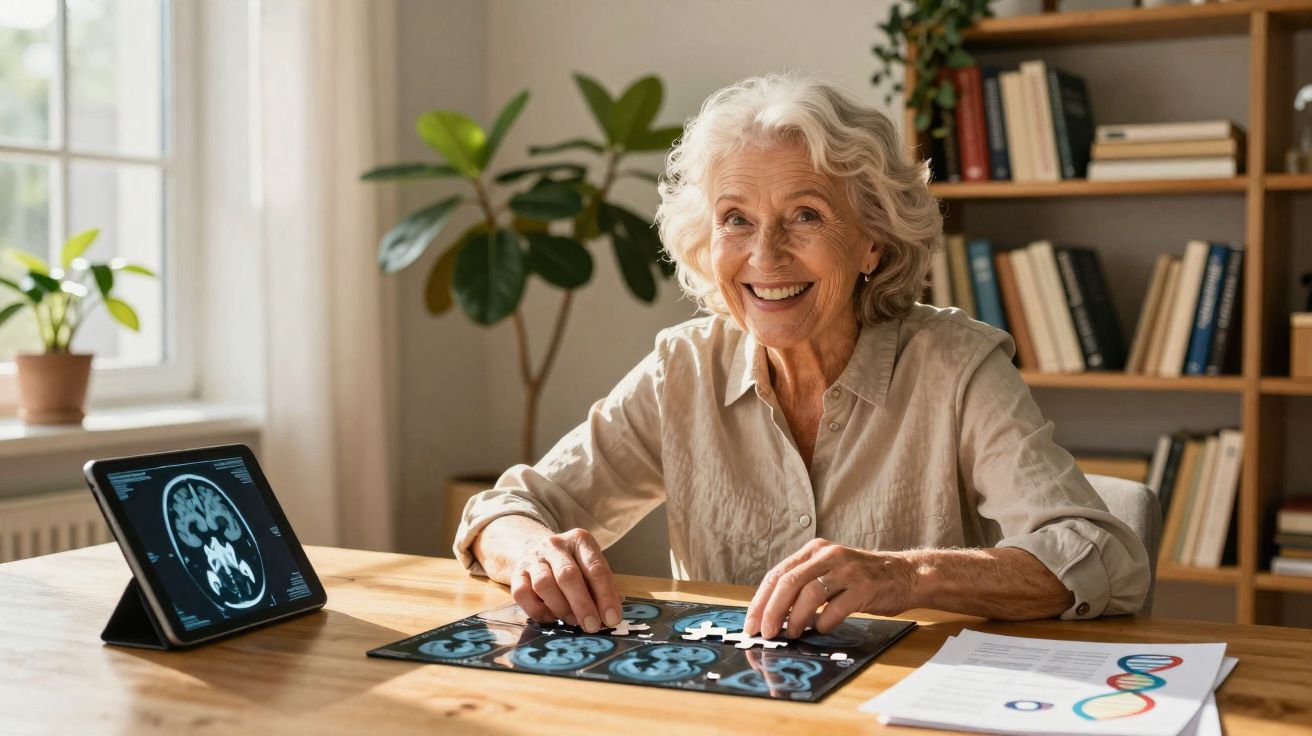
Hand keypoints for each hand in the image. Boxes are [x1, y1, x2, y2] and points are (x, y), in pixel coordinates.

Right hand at [508, 528, 621, 633]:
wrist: (536, 550)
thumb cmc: (572, 565)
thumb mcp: (590, 569)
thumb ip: (601, 590)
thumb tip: (609, 619)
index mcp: (580, 540)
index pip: (595, 568)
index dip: (605, 596)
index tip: (611, 619)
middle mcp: (555, 545)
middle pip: (568, 576)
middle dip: (582, 605)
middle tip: (591, 626)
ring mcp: (533, 558)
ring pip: (544, 585)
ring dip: (560, 608)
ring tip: (572, 620)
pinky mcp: (516, 573)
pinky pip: (522, 595)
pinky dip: (538, 611)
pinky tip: (551, 617)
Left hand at [743, 538, 918, 638]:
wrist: (905, 574)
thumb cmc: (861, 578)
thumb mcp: (828, 571)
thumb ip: (803, 585)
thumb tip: (771, 615)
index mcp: (814, 551)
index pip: (777, 574)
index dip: (760, 601)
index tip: (751, 624)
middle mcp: (828, 555)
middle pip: (789, 582)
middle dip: (772, 611)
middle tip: (765, 633)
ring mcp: (847, 570)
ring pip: (810, 593)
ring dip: (796, 618)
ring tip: (791, 633)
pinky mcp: (865, 587)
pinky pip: (837, 607)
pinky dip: (824, 622)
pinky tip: (821, 628)